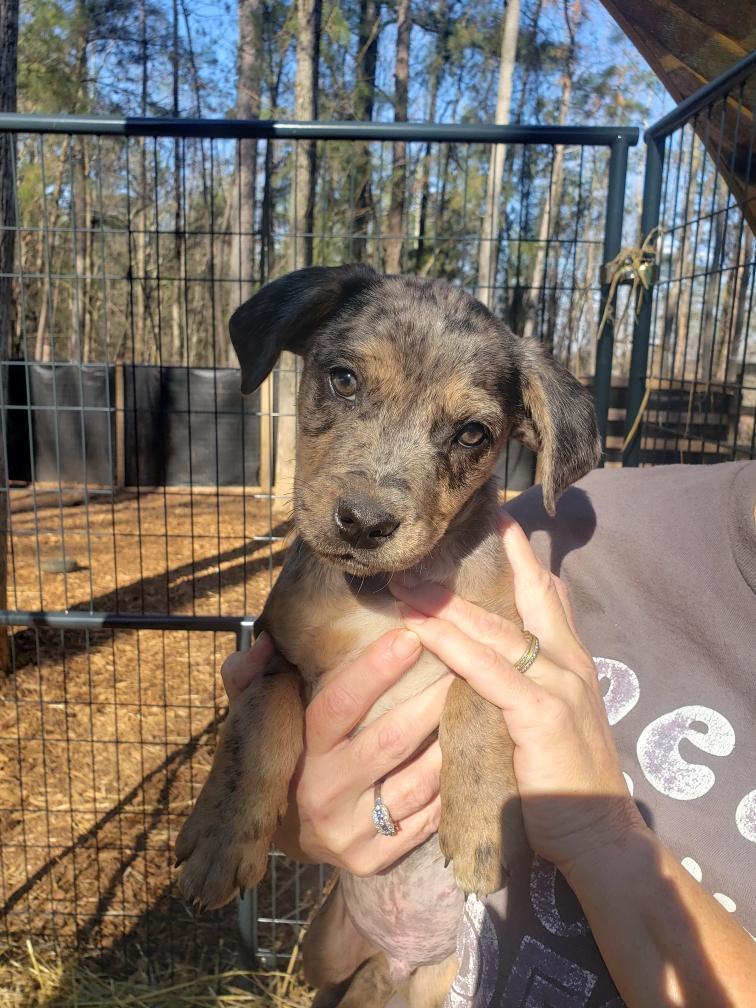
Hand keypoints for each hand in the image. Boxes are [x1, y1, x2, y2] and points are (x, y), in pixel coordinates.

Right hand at [220, 629, 452, 874]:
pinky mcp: (375, 859)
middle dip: (430, 701)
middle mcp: (324, 793)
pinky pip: (426, 818)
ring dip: (451, 741)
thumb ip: (250, 677)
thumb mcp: (259, 721)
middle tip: (464, 666)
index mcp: (302, 752)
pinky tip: (473, 755)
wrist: (290, 839)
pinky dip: (452, 785)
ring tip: (480, 706)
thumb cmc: (286, 759)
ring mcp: (351, 832)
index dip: (375, 670)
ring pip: (416, 782)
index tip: (410, 636)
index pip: (338, 704)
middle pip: (388, 741)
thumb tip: (266, 643)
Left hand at [389, 513, 645, 873]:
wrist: (600, 835)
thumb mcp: (551, 721)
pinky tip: (422, 629)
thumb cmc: (567, 782)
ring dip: (444, 605)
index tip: (498, 524)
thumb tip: (491, 663)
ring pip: (493, 630)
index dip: (522, 558)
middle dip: (477, 567)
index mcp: (572, 662)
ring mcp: (557, 684)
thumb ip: (528, 685)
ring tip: (405, 584)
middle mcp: (568, 662)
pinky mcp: (540, 712)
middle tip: (434, 543)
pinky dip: (451, 646)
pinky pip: (485, 670)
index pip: (547, 595)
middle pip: (520, 598)